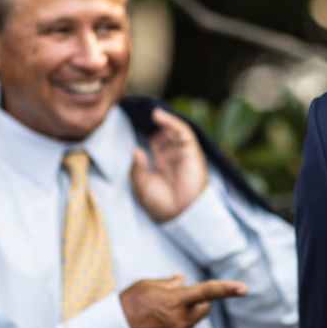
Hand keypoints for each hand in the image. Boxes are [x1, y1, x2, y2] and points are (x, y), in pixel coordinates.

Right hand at [119, 274, 247, 327]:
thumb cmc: (127, 306)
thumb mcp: (145, 286)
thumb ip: (168, 283)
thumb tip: (183, 280)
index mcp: (174, 301)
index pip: (207, 292)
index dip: (227, 289)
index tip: (244, 289)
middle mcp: (180, 320)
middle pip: (205, 307)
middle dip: (198, 301)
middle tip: (178, 298)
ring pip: (193, 321)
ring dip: (185, 314)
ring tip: (158, 315)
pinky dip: (176, 327)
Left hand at [130, 106, 208, 221]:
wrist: (180, 213)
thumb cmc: (161, 204)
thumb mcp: (142, 186)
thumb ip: (137, 168)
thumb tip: (135, 150)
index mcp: (163, 165)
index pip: (157, 144)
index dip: (149, 134)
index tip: (134, 123)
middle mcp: (174, 158)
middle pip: (166, 135)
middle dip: (158, 127)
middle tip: (144, 117)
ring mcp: (183, 154)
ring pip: (175, 132)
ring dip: (166, 121)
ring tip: (154, 114)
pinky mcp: (192, 152)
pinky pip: (183, 133)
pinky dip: (173, 123)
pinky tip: (161, 117)